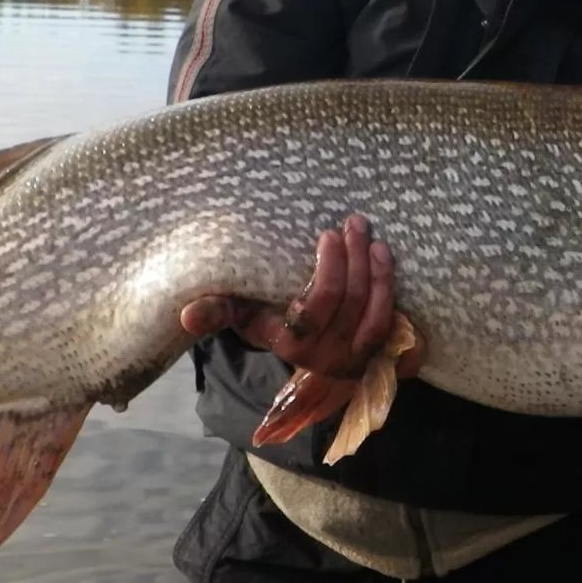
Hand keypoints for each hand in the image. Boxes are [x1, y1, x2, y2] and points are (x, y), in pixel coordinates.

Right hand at [178, 214, 421, 377]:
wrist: (306, 351)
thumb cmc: (271, 319)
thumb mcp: (244, 314)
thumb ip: (218, 311)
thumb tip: (186, 314)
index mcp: (293, 344)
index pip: (317, 309)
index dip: (330, 270)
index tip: (328, 234)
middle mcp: (327, 358)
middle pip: (351, 305)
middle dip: (355, 258)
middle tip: (355, 223)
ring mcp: (357, 360)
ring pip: (375, 317)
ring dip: (379, 275)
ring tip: (375, 241)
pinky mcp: (380, 356)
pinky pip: (395, 330)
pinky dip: (395, 298)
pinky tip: (390, 266)